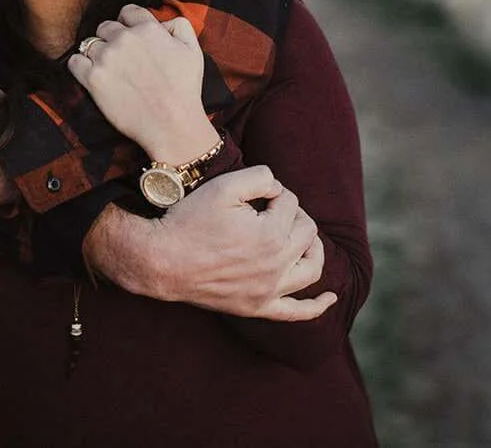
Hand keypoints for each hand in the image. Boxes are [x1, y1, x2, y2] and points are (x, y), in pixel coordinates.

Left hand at [67, 6, 214, 162]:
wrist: (171, 123)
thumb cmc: (184, 89)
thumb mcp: (193, 49)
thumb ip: (179, 25)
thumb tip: (163, 21)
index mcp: (148, 29)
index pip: (128, 11)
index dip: (129, 22)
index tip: (131, 34)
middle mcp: (124, 39)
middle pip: (106, 26)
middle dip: (112, 37)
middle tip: (122, 56)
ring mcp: (106, 58)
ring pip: (90, 43)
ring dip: (98, 53)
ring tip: (109, 68)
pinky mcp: (93, 79)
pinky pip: (74, 62)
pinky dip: (80, 66)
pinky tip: (91, 73)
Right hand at [86, 166, 337, 321]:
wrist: (160, 261)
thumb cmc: (190, 220)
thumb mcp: (225, 186)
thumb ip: (262, 177)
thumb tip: (280, 189)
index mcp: (272, 235)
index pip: (291, 204)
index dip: (275, 193)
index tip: (252, 196)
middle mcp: (276, 266)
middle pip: (307, 232)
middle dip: (293, 215)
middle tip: (270, 209)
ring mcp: (268, 291)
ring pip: (311, 269)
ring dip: (313, 249)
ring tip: (302, 237)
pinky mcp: (257, 308)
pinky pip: (296, 313)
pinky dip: (317, 307)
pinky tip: (331, 299)